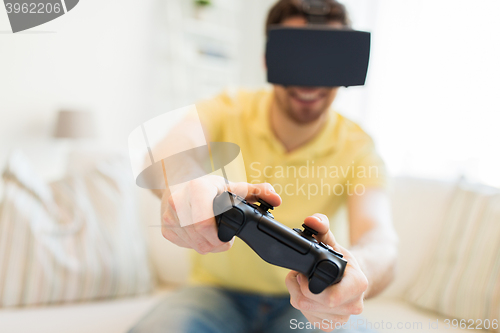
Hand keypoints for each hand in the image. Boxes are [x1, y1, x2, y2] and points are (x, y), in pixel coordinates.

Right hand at [161, 176, 280, 253]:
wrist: (179, 181)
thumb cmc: (209, 186)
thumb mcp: (233, 186)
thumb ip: (258, 191)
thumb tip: (277, 199)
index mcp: (197, 189)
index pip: (204, 224)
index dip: (220, 236)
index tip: (229, 235)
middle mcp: (178, 202)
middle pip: (201, 239)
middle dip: (217, 243)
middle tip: (224, 237)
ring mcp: (168, 217)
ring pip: (194, 245)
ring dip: (208, 245)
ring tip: (213, 232)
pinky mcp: (165, 229)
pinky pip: (185, 246)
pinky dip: (196, 244)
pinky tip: (200, 232)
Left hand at [285, 214, 367, 331]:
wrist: (355, 278)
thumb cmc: (344, 260)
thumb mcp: (333, 241)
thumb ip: (321, 226)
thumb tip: (311, 220)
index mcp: (358, 285)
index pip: (329, 297)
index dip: (308, 285)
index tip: (303, 273)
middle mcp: (353, 305)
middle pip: (310, 303)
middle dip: (298, 286)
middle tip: (300, 274)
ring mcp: (343, 318)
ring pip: (305, 310)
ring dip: (298, 294)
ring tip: (306, 282)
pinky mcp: (332, 325)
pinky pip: (307, 318)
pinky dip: (303, 305)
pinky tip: (309, 294)